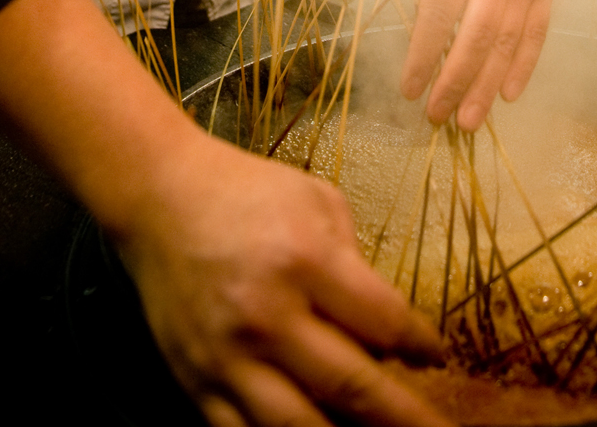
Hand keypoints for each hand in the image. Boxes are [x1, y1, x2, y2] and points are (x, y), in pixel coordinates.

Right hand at [117, 133, 452, 426]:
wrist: (161, 197)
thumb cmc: (248, 193)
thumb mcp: (319, 202)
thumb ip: (357, 265)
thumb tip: (388, 333)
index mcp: (305, 261)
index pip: (384, 322)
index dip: (421, 346)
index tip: (435, 356)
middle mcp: (266, 315)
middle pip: (352, 386)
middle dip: (405, 417)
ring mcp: (226, 355)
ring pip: (298, 426)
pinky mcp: (194, 379)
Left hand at [401, 0, 555, 131]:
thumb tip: (426, 46)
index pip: (437, 18)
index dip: (422, 58)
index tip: (409, 91)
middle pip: (473, 39)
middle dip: (454, 83)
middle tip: (437, 117)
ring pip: (505, 43)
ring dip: (486, 86)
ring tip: (469, 120)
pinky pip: (536, 33)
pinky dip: (522, 66)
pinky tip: (508, 94)